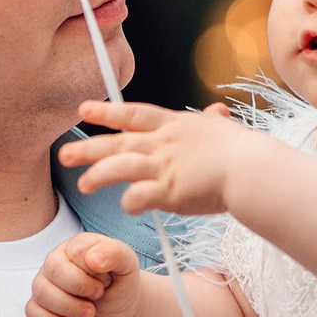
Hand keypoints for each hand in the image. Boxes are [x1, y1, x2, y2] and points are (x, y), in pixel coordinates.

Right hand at [25, 232, 139, 316]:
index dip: (93, 271)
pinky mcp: (41, 306)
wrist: (118, 312)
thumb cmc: (120, 283)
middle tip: (98, 296)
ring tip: (89, 313)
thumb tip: (92, 258)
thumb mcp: (128, 265)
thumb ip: (115, 253)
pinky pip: (32, 312)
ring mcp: (46, 283)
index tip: (107, 280)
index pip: (75, 252)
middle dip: (80, 288)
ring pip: (41, 292)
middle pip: (54, 270)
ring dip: (70, 308)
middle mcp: (57, 260)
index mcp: (77, 246)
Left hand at [56, 100, 253, 217]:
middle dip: (88, 148)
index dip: (107, 112)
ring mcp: (165, 166)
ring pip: (120, 168)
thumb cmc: (244, 153)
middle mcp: (164, 144)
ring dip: (98, 176)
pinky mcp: (169, 191)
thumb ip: (214, 123)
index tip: (84, 109)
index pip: (134, 115)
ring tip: (83, 185)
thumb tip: (217, 112)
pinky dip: (129, 203)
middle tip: (64, 154)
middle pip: (118, 143)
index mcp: (175, 127)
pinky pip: (138, 197)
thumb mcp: (224, 130)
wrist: (252, 169)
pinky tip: (127, 208)